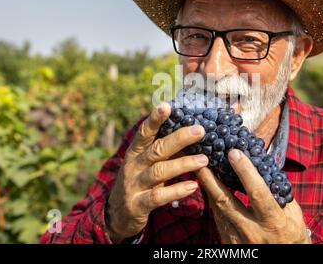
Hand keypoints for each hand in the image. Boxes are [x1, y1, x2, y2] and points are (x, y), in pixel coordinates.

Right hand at [106, 103, 207, 242]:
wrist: (118, 215)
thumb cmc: (140, 182)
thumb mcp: (146, 163)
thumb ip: (164, 149)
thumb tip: (191, 131)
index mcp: (135, 152)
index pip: (144, 132)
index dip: (154, 119)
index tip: (167, 106)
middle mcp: (133, 166)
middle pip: (156, 149)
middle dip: (179, 138)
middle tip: (200, 130)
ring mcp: (134, 185)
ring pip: (159, 171)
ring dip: (183, 164)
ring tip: (204, 160)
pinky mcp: (138, 204)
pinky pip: (158, 196)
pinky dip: (176, 190)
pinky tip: (193, 186)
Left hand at [197, 149, 310, 243]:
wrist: (285, 262)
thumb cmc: (292, 236)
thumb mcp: (293, 214)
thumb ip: (279, 193)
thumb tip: (265, 166)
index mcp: (273, 222)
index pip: (257, 193)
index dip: (245, 172)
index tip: (234, 153)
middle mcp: (253, 232)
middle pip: (226, 202)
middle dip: (211, 180)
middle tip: (201, 161)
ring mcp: (239, 240)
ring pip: (218, 211)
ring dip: (208, 189)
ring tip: (200, 170)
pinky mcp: (230, 245)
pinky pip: (218, 220)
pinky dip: (213, 203)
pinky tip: (209, 189)